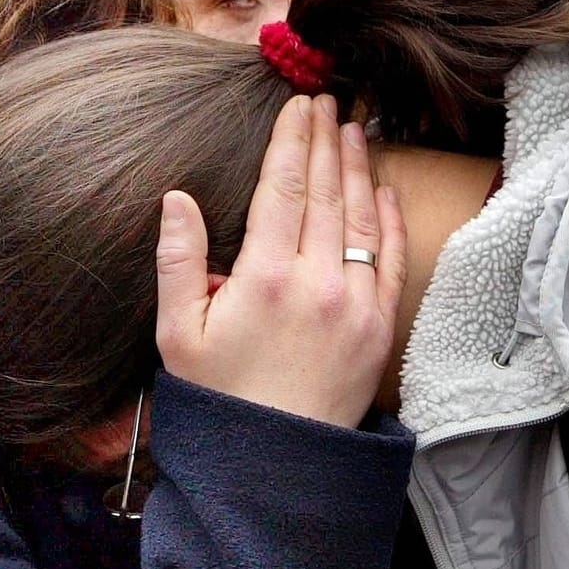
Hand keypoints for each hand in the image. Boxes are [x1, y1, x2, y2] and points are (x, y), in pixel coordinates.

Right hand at [156, 94, 407, 427]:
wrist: (275, 468)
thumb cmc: (218, 400)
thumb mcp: (177, 334)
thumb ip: (177, 261)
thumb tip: (176, 198)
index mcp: (264, 277)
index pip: (285, 188)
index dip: (292, 141)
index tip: (296, 105)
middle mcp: (317, 282)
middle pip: (327, 192)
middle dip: (326, 140)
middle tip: (327, 100)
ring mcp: (356, 304)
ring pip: (363, 219)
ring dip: (359, 169)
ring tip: (354, 129)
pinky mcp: (379, 328)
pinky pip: (392, 261)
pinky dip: (390, 220)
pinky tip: (385, 190)